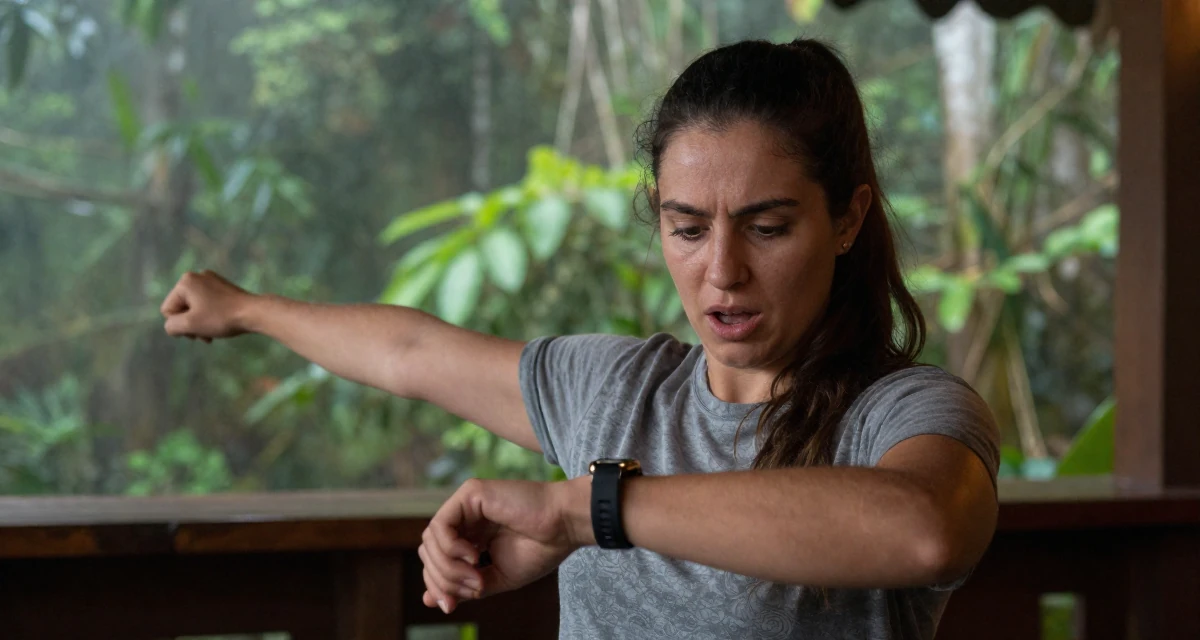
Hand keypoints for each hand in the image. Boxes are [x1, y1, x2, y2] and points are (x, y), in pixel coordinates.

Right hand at [161, 270, 254, 341]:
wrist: (255, 312)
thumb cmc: (221, 318)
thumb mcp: (190, 325)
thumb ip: (172, 326)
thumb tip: (171, 325)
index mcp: (185, 282)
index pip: (168, 310)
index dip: (179, 326)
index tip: (195, 333)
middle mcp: (197, 276)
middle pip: (182, 308)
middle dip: (190, 324)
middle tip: (204, 337)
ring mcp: (211, 280)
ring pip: (195, 307)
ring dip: (200, 323)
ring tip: (211, 334)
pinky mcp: (223, 287)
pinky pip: (207, 303)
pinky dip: (210, 316)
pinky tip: (220, 325)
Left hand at [419, 476, 591, 613]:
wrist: (563, 528)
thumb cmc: (540, 550)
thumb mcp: (496, 577)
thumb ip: (464, 587)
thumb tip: (428, 601)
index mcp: (470, 536)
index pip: (436, 561)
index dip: (438, 585)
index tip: (450, 606)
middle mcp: (464, 519)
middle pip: (429, 552)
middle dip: (442, 579)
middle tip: (471, 589)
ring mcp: (465, 504)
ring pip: (430, 541)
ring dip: (449, 567)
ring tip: (476, 576)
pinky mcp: (469, 493)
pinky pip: (440, 526)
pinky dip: (451, 548)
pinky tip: (474, 556)